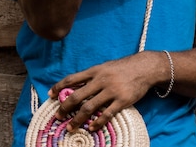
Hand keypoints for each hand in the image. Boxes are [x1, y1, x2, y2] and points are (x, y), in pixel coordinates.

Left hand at [48, 51, 164, 131]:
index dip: (59, 87)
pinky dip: (97, 122)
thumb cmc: (123, 67)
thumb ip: (92, 76)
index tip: (51, 95)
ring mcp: (111, 91)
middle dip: (65, 107)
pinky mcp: (122, 100)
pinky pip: (107, 114)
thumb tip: (76, 85)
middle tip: (58, 116)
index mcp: (95, 70)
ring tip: (70, 127)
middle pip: (77, 96)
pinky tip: (91, 128)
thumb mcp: (105, 67)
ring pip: (89, 107)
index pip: (72, 78)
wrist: (144, 67)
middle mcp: (101, 80)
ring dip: (77, 119)